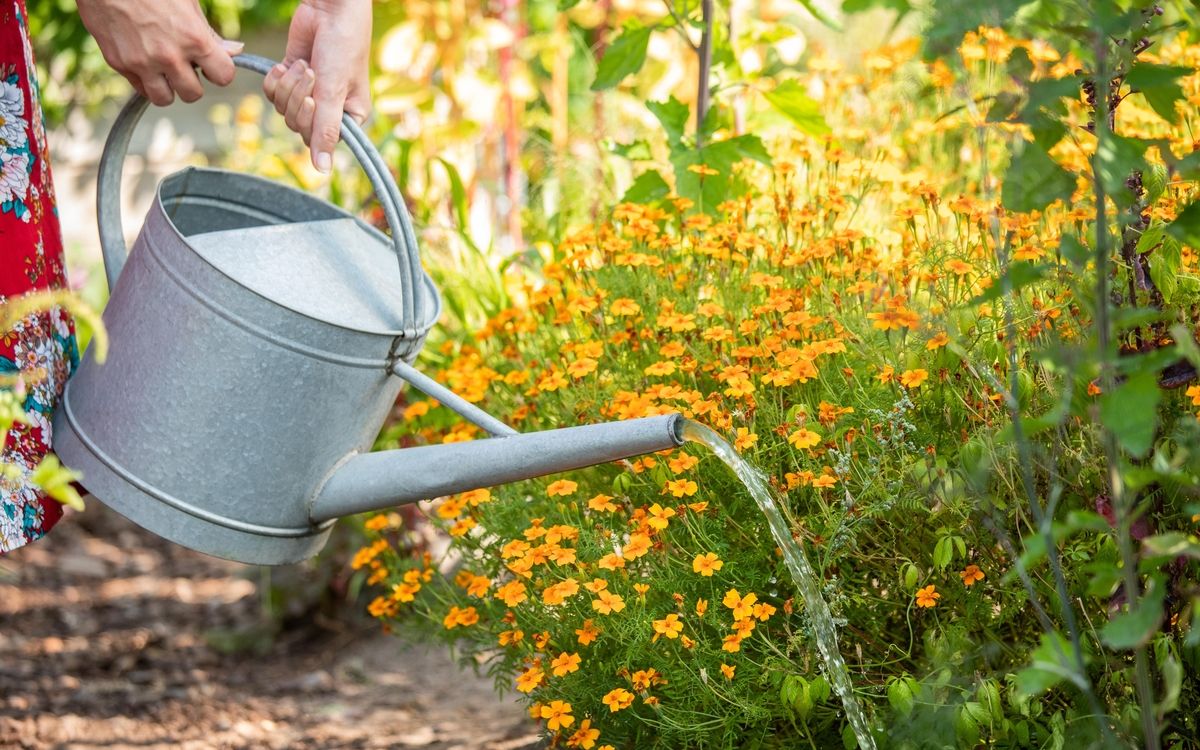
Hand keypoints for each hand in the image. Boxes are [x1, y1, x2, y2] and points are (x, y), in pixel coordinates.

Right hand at [77, 0, 241, 105]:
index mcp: (194, 39)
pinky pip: (139, 88)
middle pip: (193, 94)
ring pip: (164, 99)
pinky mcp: (119, 63)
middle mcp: (169, 56)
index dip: (219, 70)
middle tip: (184, 65)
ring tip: (163, 69)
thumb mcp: (188, 2)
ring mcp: (142, 63)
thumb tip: (235, 51)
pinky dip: (145, 81)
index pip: (224, 77)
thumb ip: (210, 33)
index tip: (211, 63)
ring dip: (168, 88)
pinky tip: (144, 61)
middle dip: (192, 82)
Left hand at [264, 0, 371, 172]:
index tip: (315, 99)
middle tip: (311, 73)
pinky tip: (286, 64)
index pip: (320, 138)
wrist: (330, 7)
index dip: (310, 120)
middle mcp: (330, 108)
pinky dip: (275, 79)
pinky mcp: (291, 77)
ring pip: (283, 109)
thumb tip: (322, 170)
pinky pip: (272, 93)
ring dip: (288, 85)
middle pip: (298, 125)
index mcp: (350, 116)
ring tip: (304, 64)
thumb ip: (325, 130)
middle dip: (298, 98)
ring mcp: (310, 93)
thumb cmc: (344, 45)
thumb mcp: (335, 89)